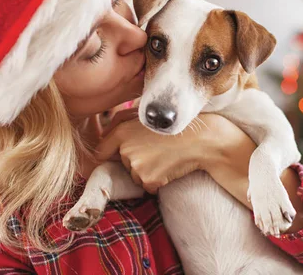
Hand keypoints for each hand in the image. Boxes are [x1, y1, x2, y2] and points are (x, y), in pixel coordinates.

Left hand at [95, 110, 209, 193]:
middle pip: (123, 164)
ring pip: (135, 176)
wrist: (201, 140)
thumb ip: (122, 122)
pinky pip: (147, 186)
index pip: (101, 150)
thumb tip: (104, 134)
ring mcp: (136, 166)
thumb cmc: (176, 126)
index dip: (106, 155)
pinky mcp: (148, 179)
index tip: (111, 157)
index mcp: (122, 131)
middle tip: (156, 150)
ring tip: (165, 157)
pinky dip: (157, 181)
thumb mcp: (147, 116)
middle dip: (136, 161)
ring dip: (147, 172)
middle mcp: (125, 149)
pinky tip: (169, 167)